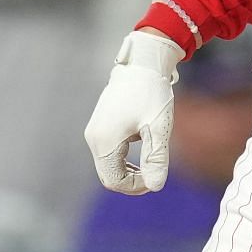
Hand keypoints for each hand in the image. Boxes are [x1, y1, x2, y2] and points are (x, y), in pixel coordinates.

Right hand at [84, 30, 181, 194]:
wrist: (141, 63)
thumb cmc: (151, 93)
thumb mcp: (158, 128)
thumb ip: (156, 159)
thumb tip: (155, 187)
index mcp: (105, 141)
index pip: (115, 181)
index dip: (136, 186)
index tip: (156, 176)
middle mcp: (94, 138)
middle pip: (108, 176)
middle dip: (131, 181)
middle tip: (154, 172)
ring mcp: (94, 131)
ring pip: (107, 165)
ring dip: (127, 170)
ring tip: (150, 161)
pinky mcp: (99, 126)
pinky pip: (107, 153)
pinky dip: (122, 159)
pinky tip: (141, 147)